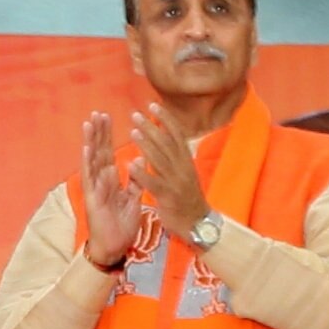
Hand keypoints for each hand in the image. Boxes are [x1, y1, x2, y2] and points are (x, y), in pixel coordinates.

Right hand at [78, 111, 148, 268]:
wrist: (114, 247)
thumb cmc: (121, 224)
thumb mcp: (132, 199)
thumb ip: (135, 180)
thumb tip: (141, 160)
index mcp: (109, 180)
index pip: (107, 153)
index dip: (106, 135)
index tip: (106, 117)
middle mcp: (99, 182)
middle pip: (98, 152)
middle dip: (98, 133)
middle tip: (97, 113)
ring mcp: (94, 189)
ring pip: (91, 161)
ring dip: (90, 142)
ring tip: (89, 123)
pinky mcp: (92, 199)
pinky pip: (91, 179)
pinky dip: (89, 163)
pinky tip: (87, 148)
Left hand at [130, 106, 211, 234]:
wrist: (198, 223)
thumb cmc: (187, 197)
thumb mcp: (185, 173)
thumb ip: (176, 157)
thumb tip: (167, 137)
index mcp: (186, 161)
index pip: (177, 134)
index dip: (165, 119)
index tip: (153, 105)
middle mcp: (182, 168)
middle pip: (166, 143)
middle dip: (151, 127)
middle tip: (135, 114)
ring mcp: (175, 182)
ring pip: (160, 160)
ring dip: (146, 144)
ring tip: (133, 131)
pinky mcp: (168, 197)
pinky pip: (153, 183)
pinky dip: (142, 174)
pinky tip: (129, 165)